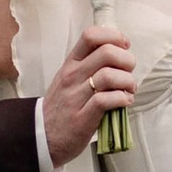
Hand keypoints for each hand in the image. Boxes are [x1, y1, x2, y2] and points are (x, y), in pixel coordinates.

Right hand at [42, 21, 138, 167]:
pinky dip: (122, 99)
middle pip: (106, 52)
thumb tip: (119, 54)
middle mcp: (72, 76)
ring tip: (129, 90)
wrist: (42, 135)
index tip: (123, 47)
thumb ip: (90, 65)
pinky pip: (107, 99)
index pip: (91, 35)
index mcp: (71, 63)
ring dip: (127, 82)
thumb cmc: (62, 106)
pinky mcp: (83, 117)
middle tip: (129, 72)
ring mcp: (76, 96)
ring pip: (109, 75)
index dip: (114, 37)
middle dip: (127, 61)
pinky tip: (124, 102)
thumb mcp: (70, 78)